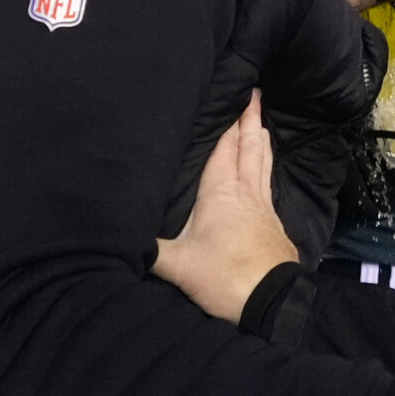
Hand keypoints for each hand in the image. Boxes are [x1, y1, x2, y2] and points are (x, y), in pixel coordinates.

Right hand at [152, 92, 296, 321]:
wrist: (270, 302)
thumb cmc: (223, 276)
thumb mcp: (177, 264)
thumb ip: (149, 248)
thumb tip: (120, 235)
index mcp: (220, 192)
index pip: (224, 148)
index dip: (228, 122)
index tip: (235, 95)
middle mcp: (245, 192)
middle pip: (248, 148)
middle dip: (249, 120)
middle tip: (255, 94)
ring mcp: (263, 207)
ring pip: (262, 163)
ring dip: (261, 141)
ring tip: (261, 123)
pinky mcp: (274, 225)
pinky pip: (268, 185)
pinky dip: (267, 168)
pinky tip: (265, 173)